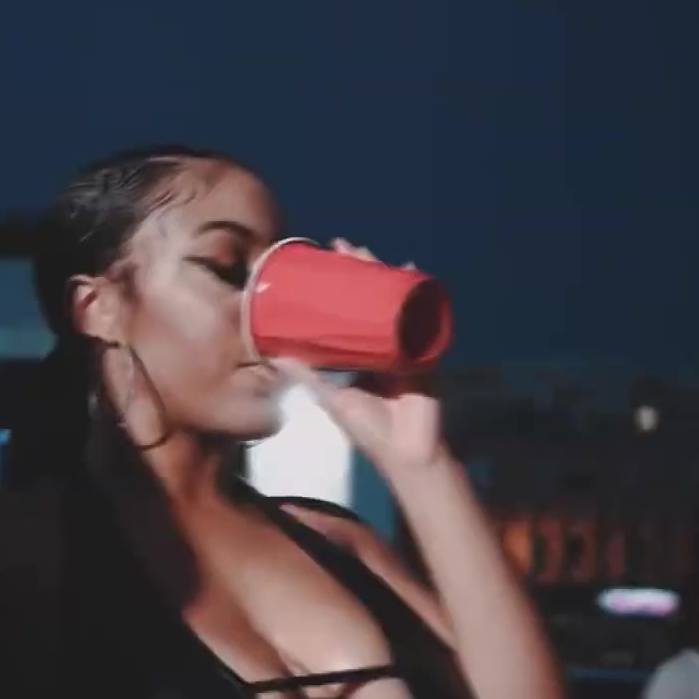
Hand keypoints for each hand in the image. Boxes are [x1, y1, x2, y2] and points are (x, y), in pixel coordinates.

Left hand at [270, 241, 446, 470]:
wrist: (407, 451)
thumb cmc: (370, 429)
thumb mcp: (331, 398)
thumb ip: (306, 378)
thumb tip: (274, 355)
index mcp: (360, 354)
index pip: (348, 312)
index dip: (339, 289)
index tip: (324, 264)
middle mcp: (382, 343)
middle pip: (371, 299)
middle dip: (360, 271)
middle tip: (344, 247)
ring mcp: (404, 344)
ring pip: (393, 301)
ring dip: (383, 275)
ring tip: (369, 255)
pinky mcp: (423, 350)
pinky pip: (421, 316)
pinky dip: (417, 294)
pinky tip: (410, 271)